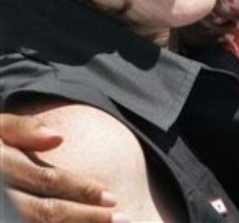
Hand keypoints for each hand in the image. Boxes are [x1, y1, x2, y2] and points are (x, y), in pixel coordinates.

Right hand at [0, 112, 126, 222]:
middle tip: (120, 220)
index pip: (48, 181)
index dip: (81, 190)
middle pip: (46, 213)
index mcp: (2, 165)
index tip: (112, 197)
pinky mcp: (1, 217)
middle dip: (86, 218)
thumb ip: (22, 129)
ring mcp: (0, 212)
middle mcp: (1, 196)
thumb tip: (59, 138)